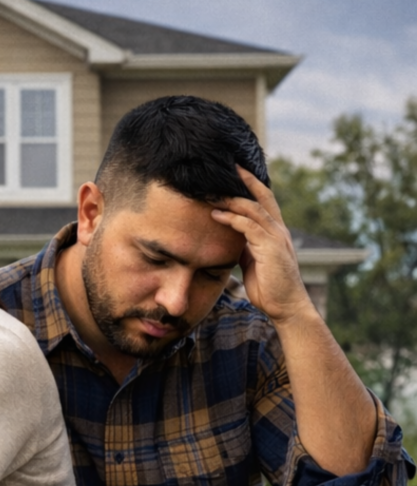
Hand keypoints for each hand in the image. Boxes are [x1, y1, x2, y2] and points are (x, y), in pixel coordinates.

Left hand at [210, 166, 314, 324]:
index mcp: (274, 232)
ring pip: (254, 208)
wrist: (286, 307)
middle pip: (262, 196)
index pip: (263, 201)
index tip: (234, 172)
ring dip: (231, 198)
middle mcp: (278, 230)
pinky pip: (249, 227)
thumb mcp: (253, 263)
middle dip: (245, 179)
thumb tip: (232, 241)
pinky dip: (232, 219)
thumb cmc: (269, 287)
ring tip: (212, 190)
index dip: (250, 185)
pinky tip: (216, 215)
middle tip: (228, 165)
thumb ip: (245, 248)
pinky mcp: (271, 248)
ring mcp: (276, 238)